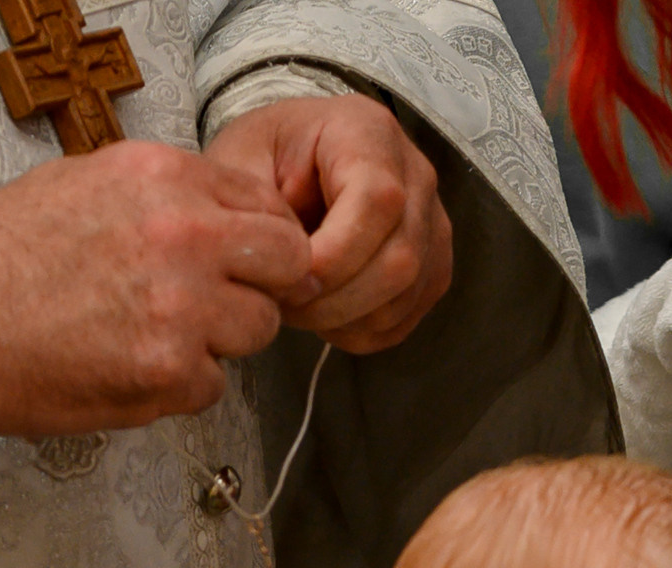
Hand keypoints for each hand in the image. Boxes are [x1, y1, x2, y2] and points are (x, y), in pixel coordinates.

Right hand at [0, 141, 312, 434]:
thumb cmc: (6, 253)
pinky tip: (129, 367)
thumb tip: (224, 218)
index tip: (239, 263)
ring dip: (220, 341)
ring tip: (156, 336)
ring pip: (257, 330)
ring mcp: (182, 307)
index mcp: (167, 178)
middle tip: (217, 304)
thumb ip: (167, 195)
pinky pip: (212, 385)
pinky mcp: (167, 371)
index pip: (268, 208)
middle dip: (260, 287)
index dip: (259, 242)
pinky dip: (180, 386)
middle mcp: (185, 235)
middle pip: (287, 265)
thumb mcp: (89, 181)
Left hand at [204, 93, 451, 353]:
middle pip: (401, 258)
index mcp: (367, 132)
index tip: (286, 278)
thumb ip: (259, 210)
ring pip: (404, 294)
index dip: (335, 255)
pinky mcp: (431, 266)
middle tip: (281, 304)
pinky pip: (403, 318)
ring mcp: (431, 224)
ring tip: (295, 305)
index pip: (379, 201)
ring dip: (343, 318)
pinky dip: (357, 331)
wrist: (289, 160)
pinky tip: (323, 312)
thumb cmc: (264, 157)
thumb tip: (291, 270)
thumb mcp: (240, 161)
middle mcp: (415, 175)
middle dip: (335, 299)